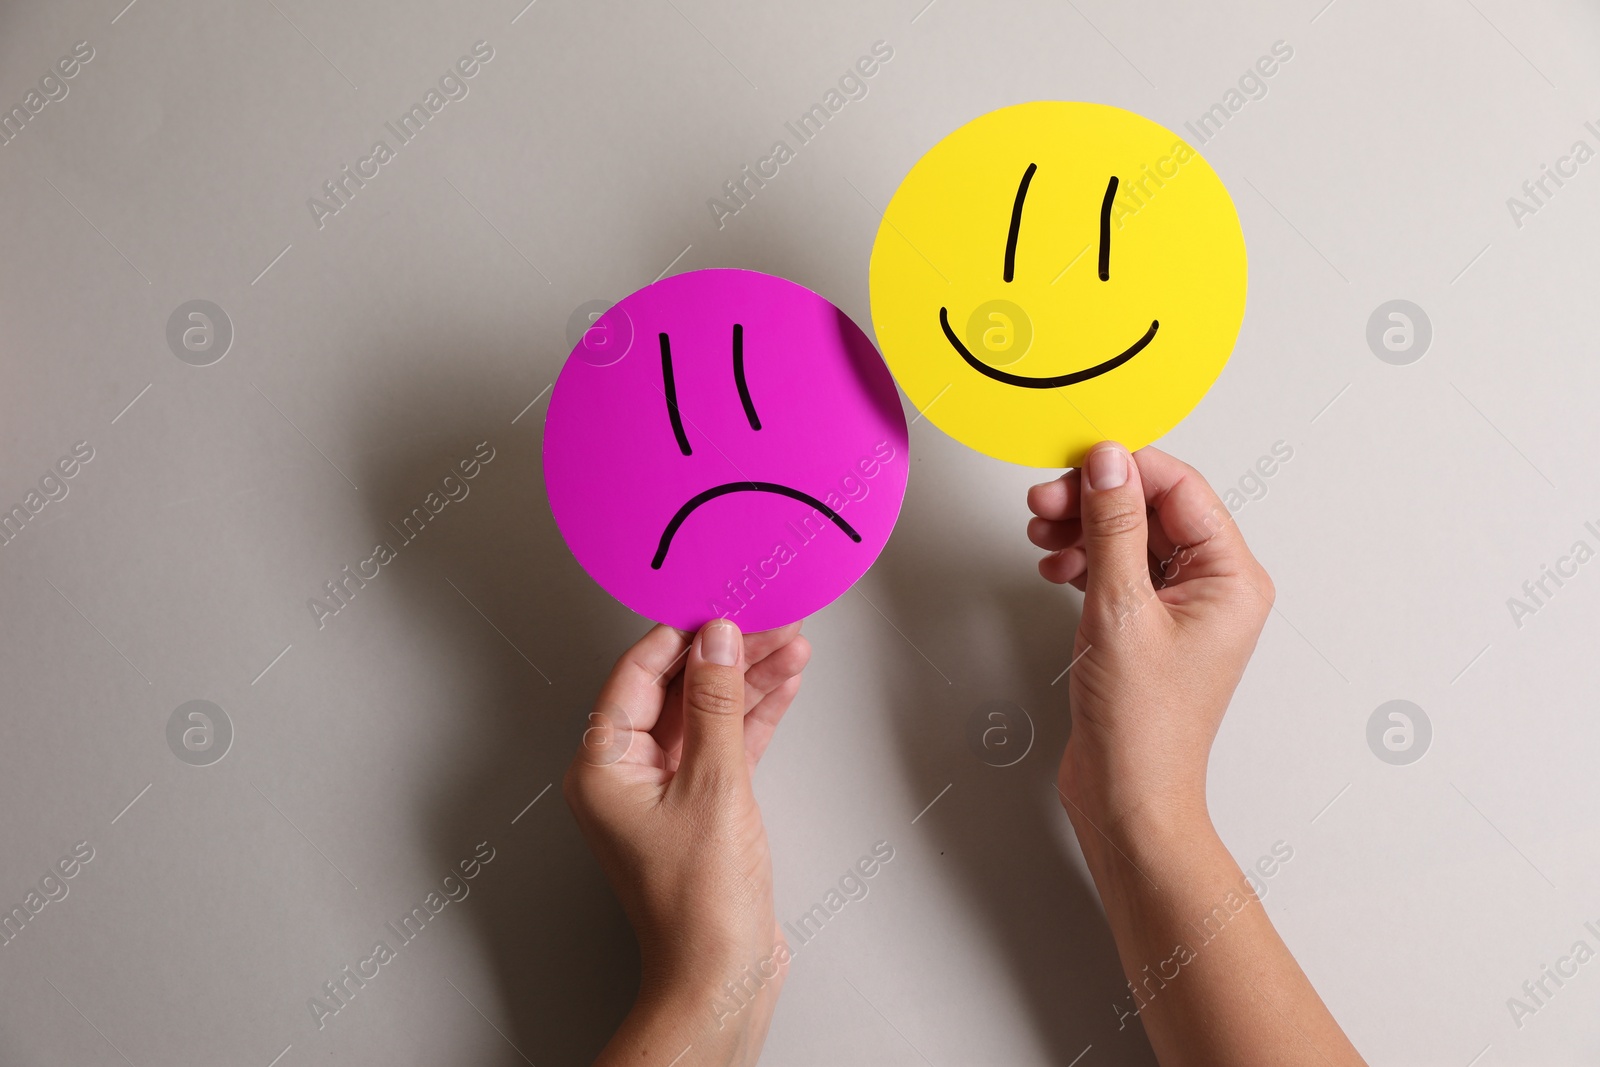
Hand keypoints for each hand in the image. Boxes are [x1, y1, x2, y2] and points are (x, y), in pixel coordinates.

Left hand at [565, 618, 809, 1066]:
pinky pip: (724, 742)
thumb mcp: (714, 785)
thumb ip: (717, 703)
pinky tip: (784, 684)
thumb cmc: (699, 904)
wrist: (723, 973)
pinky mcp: (701, 805)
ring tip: (792, 644)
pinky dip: (754, 715)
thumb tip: (718, 639)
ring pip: (707, 712)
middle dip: (727, 654)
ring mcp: (664, 789)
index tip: (722, 605)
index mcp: (602, 765)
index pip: (638, 673)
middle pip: (676, 688)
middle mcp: (626, 773)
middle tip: (769, 621)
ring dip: (749, 680)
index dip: (682, 634)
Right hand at [1027, 443, 1274, 837]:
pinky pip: (1117, 568)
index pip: (1181, 489)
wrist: (1127, 797)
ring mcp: (1180, 608)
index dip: (1126, 468)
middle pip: (1153, 509)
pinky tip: (1054, 567)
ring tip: (1042, 535)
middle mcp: (1214, 588)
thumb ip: (1113, 526)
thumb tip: (1107, 462)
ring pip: (1130, 537)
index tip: (1074, 462)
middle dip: (1095, 499)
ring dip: (1083, 528)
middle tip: (1044, 502)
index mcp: (1231, 578)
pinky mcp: (1147, 626)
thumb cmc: (1141, 726)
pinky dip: (1082, 560)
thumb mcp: (1120, 609)